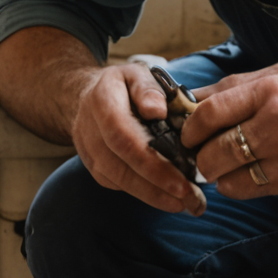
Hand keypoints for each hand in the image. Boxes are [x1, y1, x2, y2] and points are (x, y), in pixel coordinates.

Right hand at [67, 61, 207, 215]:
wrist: (85, 97)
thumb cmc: (122, 85)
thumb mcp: (136, 73)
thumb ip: (147, 88)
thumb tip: (157, 110)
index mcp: (102, 102)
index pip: (123, 138)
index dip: (151, 163)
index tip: (181, 181)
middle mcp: (89, 130)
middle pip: (121, 166)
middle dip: (157, 187)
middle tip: (191, 200)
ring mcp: (88, 152)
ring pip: (118, 181)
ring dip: (153, 196)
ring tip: (186, 203)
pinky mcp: (94, 167)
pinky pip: (117, 185)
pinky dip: (143, 193)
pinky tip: (168, 197)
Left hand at [180, 63, 277, 198]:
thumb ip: (235, 86)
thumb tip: (189, 98)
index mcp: (269, 89)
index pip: (208, 112)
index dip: (190, 127)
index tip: (189, 133)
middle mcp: (276, 121)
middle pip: (211, 149)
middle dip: (200, 155)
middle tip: (205, 152)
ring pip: (224, 175)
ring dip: (217, 173)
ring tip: (227, 163)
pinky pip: (245, 190)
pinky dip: (235, 185)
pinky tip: (245, 174)